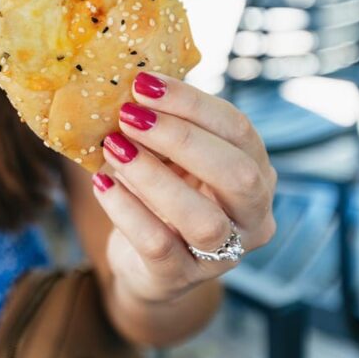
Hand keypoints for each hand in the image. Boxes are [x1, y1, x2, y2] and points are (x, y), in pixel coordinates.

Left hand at [92, 72, 276, 303]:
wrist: (144, 262)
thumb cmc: (162, 194)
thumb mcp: (172, 157)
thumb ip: (163, 124)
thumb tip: (129, 78)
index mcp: (256, 172)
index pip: (237, 130)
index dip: (191, 103)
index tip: (143, 82)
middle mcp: (251, 216)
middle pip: (236, 174)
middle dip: (179, 138)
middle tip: (128, 115)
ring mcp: (222, 255)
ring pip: (201, 218)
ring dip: (152, 177)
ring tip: (113, 149)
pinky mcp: (181, 279)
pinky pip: (157, 245)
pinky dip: (126, 210)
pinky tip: (102, 183)